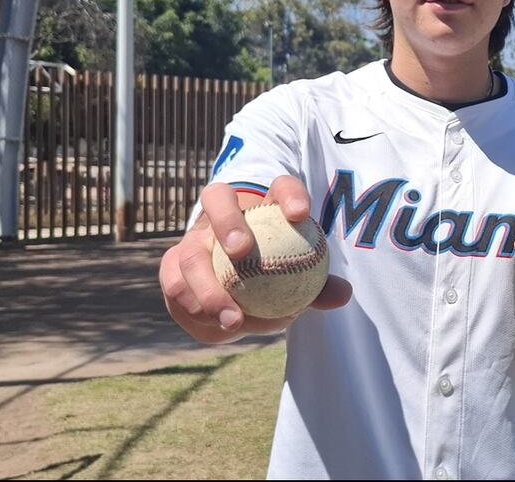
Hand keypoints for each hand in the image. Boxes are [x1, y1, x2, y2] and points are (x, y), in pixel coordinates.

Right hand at [159, 176, 352, 343]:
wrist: (233, 287)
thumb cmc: (274, 274)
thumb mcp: (298, 277)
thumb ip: (319, 284)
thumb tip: (343, 295)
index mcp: (261, 203)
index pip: (279, 185)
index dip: (289, 194)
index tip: (301, 214)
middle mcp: (220, 212)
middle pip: (217, 199)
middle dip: (227, 221)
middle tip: (242, 252)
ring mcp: (191, 240)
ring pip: (188, 255)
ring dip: (209, 287)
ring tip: (234, 317)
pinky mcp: (171, 269)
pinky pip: (177, 289)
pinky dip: (199, 310)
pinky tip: (221, 328)